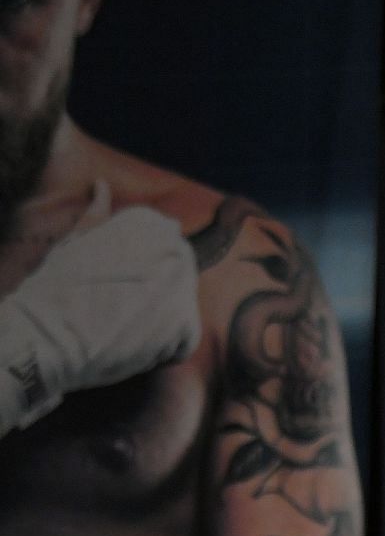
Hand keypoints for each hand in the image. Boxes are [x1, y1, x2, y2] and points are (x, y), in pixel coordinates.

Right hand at [0, 203, 200, 431]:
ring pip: (179, 309)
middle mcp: (176, 250)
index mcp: (153, 225)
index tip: (113, 283)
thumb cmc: (55, 288)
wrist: (47, 336)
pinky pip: (183, 341)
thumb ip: (98, 214)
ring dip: (155, 321)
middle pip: (175, 277)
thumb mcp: (75, 243)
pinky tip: (129, 346)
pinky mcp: (185, 326)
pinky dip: (161, 350)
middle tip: (116, 307)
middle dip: (152, 293)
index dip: (138, 270)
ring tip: (119, 325)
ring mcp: (184, 288)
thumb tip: (101, 185)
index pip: (166, 246)